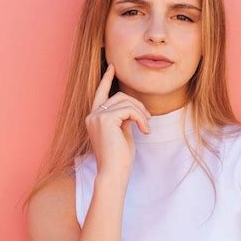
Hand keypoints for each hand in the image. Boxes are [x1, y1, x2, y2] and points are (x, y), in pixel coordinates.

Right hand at [86, 63, 150, 185]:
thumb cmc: (120, 159)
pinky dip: (140, 118)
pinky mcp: (105, 119)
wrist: (113, 173)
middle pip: (119, 96)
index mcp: (94, 119)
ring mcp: (96, 117)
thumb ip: (123, 119)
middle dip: (137, 105)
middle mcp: (92, 116)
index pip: (100, 94)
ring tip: (147, 127)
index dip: (106, 80)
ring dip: (141, 112)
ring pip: (125, 101)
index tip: (112, 67)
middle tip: (148, 120)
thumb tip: (132, 108)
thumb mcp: (122, 134)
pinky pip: (129, 109)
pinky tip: (145, 130)